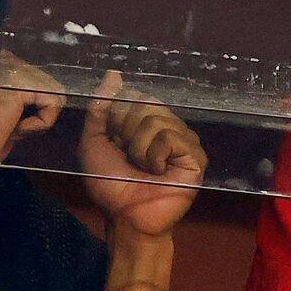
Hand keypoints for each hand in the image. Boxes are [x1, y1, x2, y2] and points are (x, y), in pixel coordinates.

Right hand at [0, 50, 63, 168]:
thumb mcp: (13, 109)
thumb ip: (31, 96)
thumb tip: (58, 96)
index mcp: (5, 63)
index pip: (46, 81)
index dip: (41, 107)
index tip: (16, 120)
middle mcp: (8, 59)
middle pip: (54, 87)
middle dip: (41, 113)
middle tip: (13, 125)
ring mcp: (12, 69)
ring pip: (56, 95)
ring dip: (40, 119)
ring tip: (13, 126)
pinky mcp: (18, 84)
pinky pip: (53, 104)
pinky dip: (40, 123)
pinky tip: (16, 128)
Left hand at [77, 71, 208, 237]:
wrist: (125, 216)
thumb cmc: (110, 184)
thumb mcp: (94, 141)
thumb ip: (100, 108)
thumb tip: (114, 74)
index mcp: (149, 123)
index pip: (137, 96)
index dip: (120, 118)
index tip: (117, 143)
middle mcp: (170, 128)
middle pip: (147, 105)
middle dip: (129, 133)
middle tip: (131, 159)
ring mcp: (185, 142)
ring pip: (158, 121)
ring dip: (140, 148)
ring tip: (145, 169)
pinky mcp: (196, 158)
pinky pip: (171, 138)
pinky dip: (156, 156)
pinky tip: (159, 172)